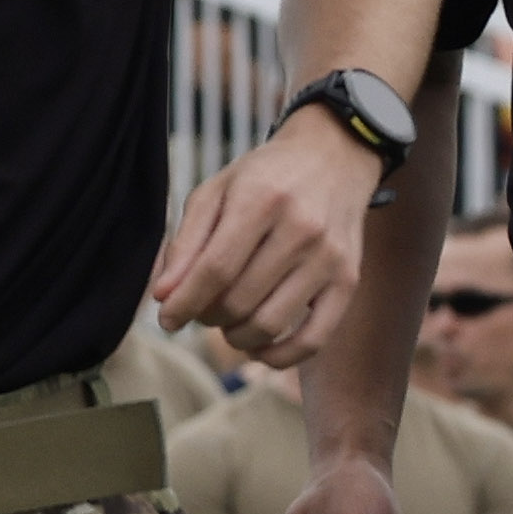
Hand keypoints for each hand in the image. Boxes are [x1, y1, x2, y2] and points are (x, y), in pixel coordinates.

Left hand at [149, 114, 380, 371]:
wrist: (335, 156)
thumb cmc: (266, 176)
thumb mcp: (217, 191)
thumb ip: (187, 242)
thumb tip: (164, 297)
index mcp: (261, 199)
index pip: (215, 269)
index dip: (184, 303)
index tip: (166, 320)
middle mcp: (300, 228)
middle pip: (238, 301)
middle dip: (208, 316)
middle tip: (203, 309)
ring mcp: (328, 257)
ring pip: (269, 324)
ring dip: (236, 337)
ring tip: (228, 323)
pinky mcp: (348, 280)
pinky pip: (313, 340)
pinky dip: (279, 357)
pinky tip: (259, 347)